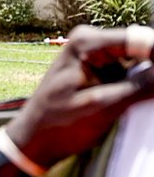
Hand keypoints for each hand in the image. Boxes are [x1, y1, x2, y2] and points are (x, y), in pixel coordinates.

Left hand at [7, 26, 153, 168]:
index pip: (141, 40)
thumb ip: (139, 88)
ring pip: (142, 60)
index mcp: (87, 42)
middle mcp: (92, 39)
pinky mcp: (103, 68)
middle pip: (144, 48)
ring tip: (145, 101)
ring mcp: (97, 53)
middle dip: (153, 71)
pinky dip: (142, 85)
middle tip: (149, 98)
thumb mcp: (102, 106)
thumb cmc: (59, 122)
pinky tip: (141, 100)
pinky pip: (133, 71)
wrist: (35, 137)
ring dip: (149, 79)